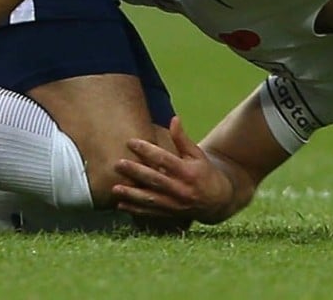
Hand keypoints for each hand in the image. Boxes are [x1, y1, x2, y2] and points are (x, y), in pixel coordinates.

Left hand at [111, 116, 234, 223]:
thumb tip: (174, 119)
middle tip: (118, 164)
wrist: (216, 201)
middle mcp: (181, 189)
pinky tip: (120, 205)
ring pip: (150, 199)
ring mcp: (175, 204)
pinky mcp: (169, 214)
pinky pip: (150, 212)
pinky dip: (135, 210)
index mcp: (188, 172)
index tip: (131, 142)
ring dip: (132, 195)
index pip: (164, 159)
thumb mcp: (197, 154)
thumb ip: (183, 139)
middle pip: (155, 180)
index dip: (147, 150)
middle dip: (135, 172)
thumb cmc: (204, 172)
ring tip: (115, 188)